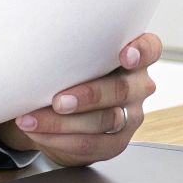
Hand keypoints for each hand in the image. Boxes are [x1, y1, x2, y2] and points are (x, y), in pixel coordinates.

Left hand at [0, 32, 159, 166]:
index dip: (141, 51)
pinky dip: (60, 140)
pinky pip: (91, 145)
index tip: (125, 55)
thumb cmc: (70, 71)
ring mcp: (130, 116)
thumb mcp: (74, 54)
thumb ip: (71, 46)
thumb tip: (33, 38)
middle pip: (122, 89)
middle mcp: (137, 86)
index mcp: (133, 57)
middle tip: (58, 101)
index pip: (150, 49)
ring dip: (63, 122)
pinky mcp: (115, 142)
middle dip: (88, 96)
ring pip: (104, 121)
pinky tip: (38, 132)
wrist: (62, 110)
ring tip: (32, 119)